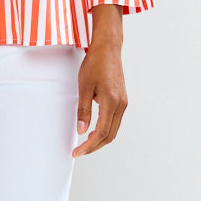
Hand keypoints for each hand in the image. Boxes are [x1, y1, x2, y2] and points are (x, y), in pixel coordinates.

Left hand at [73, 8, 127, 156]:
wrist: (108, 48)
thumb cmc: (95, 64)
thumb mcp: (84, 87)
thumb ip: (83, 110)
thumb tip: (82, 131)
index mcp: (111, 103)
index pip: (101, 133)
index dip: (89, 146)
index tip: (77, 151)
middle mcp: (121, 105)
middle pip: (110, 136)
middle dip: (94, 146)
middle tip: (79, 151)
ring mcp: (123, 103)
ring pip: (113, 130)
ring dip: (100, 139)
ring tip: (85, 144)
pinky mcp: (122, 99)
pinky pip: (115, 121)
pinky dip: (105, 130)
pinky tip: (93, 130)